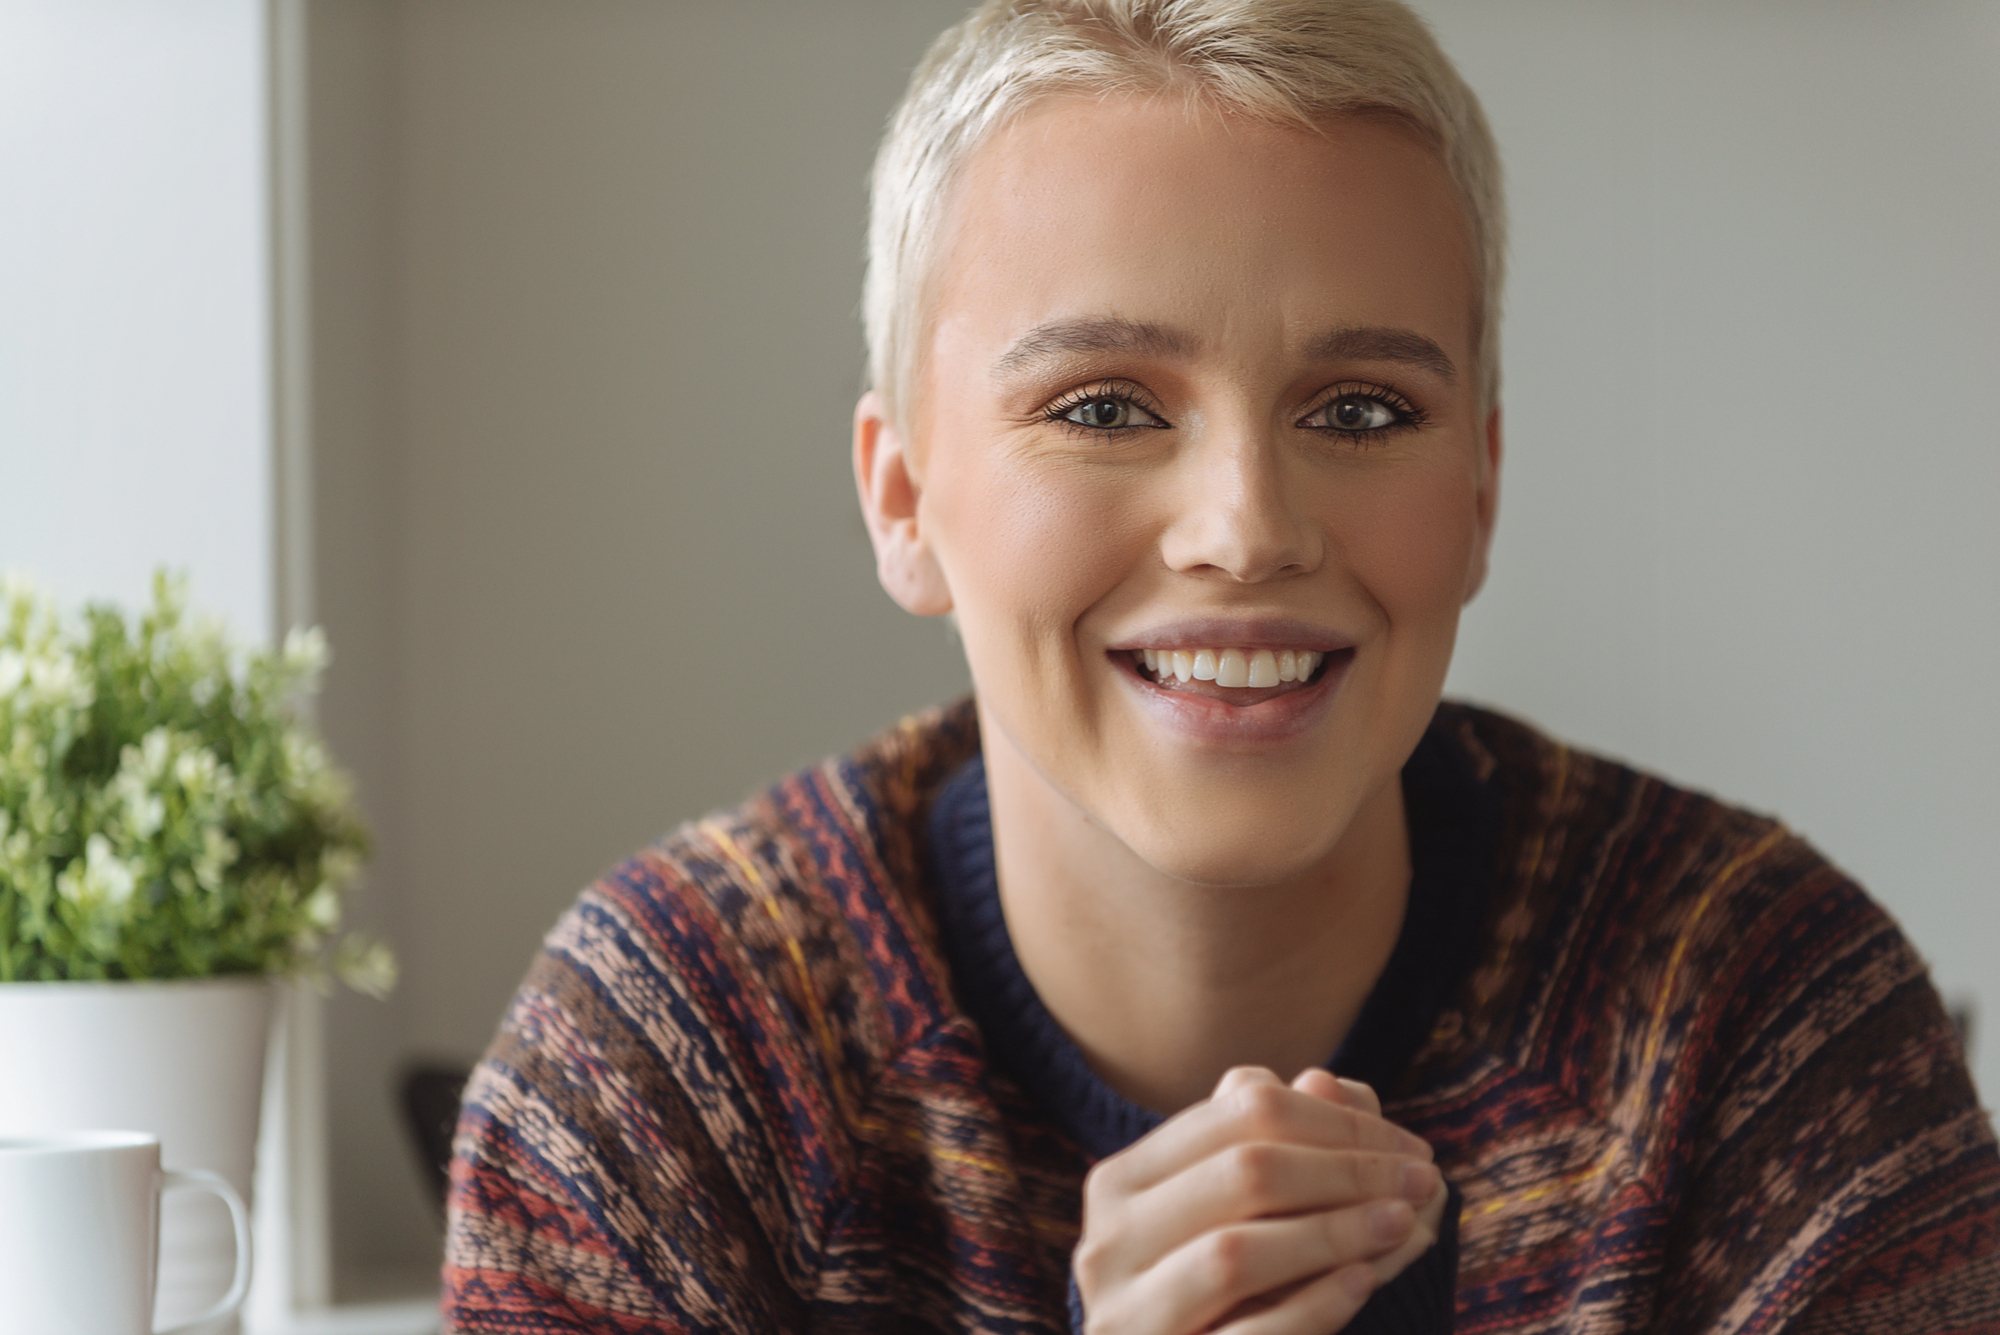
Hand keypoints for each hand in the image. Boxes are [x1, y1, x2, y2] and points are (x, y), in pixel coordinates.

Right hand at [1073, 1066, 1443, 1333]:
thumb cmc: (1219, 1299)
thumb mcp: (1246, 1215)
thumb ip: (1281, 1144)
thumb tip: (1327, 1081)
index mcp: (1123, 1182)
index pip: (1240, 1110)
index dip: (1338, 1119)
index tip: (1409, 1145)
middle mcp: (1108, 1244)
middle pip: (1243, 1172)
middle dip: (1349, 1169)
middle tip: (1423, 1181)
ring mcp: (1127, 1317)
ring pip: (1233, 1253)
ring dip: (1335, 1231)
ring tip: (1405, 1224)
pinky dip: (1314, 1304)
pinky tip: (1364, 1282)